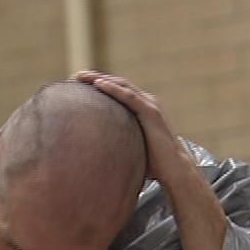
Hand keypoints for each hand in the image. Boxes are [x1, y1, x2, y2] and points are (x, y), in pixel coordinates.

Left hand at [74, 70, 226, 249]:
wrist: (176, 173)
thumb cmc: (153, 166)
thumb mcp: (130, 150)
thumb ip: (117, 146)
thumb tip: (93, 160)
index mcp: (141, 112)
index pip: (116, 93)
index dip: (97, 86)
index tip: (76, 85)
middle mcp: (147, 104)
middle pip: (117, 84)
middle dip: (94, 78)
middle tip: (73, 77)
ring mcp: (150, 107)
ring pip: (121, 86)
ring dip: (100, 79)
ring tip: (80, 77)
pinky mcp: (151, 113)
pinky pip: (129, 97)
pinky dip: (113, 89)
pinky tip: (98, 85)